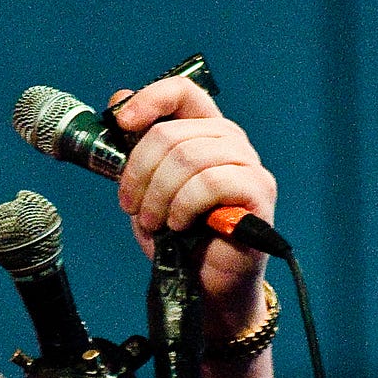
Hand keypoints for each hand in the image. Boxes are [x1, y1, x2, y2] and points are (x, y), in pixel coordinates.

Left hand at [108, 77, 277, 338]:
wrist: (202, 285)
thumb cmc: (178, 236)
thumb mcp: (146, 188)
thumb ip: (137, 148)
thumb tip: (119, 98)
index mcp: (204, 132)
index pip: (183, 92)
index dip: (150, 99)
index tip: (122, 123)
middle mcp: (231, 142)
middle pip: (173, 133)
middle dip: (140, 172)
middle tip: (131, 206)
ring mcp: (249, 166)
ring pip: (189, 157)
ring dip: (159, 194)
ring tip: (154, 221)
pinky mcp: (258, 193)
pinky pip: (211, 182)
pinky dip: (184, 205)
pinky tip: (179, 225)